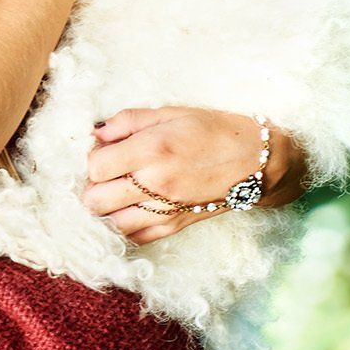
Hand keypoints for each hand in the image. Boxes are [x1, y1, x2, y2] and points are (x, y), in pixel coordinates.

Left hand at [82, 106, 308, 243]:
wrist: (256, 162)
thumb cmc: (215, 130)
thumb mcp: (171, 112)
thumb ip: (128, 121)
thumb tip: (97, 133)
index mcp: (152, 150)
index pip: (95, 167)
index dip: (93, 159)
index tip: (105, 152)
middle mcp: (155, 184)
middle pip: (95, 200)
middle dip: (93, 186)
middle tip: (108, 174)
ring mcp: (164, 210)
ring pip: (111, 224)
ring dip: (107, 209)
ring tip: (119, 192)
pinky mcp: (174, 226)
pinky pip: (135, 237)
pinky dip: (126, 225)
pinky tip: (133, 208)